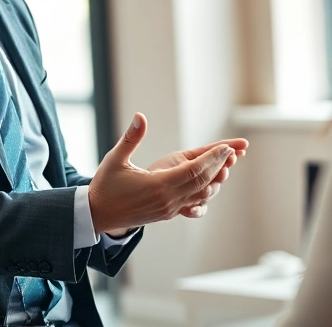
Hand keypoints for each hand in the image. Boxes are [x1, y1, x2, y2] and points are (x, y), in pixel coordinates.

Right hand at [87, 113, 248, 234]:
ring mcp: (169, 209)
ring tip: (226, 165)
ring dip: (215, 180)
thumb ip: (131, 138)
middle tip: (234, 151)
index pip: (194, 170)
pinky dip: (204, 193)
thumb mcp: (115, 159)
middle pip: (202, 182)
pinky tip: (209, 185)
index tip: (227, 147)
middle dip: (219, 166)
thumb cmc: (105, 186)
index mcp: (158, 185)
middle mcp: (168, 200)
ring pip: (200, 194)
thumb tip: (140, 116)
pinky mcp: (168, 214)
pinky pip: (193, 204)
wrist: (98, 215)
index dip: (212, 158)